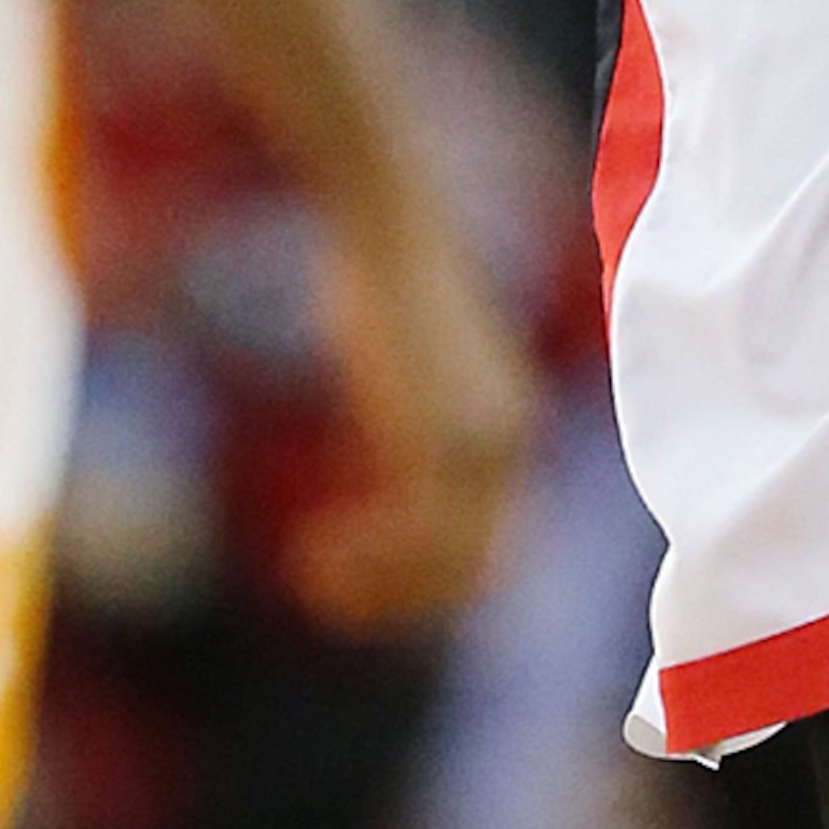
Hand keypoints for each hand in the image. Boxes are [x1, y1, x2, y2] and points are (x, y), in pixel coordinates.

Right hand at [295, 173, 538, 634]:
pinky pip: (416, 538)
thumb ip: (405, 439)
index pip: (488, 546)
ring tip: (313, 577)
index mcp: (510, 430)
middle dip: (402, 599)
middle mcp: (514, 445)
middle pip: (477, 572)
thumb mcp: (400, 377)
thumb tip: (381, 499)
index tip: (352, 580)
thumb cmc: (380, 286)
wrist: (389, 229)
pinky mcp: (447, 441)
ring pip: (447, 566)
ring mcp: (487, 447)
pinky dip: (367, 562)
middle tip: (327, 597)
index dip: (422, 580)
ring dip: (379, 589)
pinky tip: (313, 552)